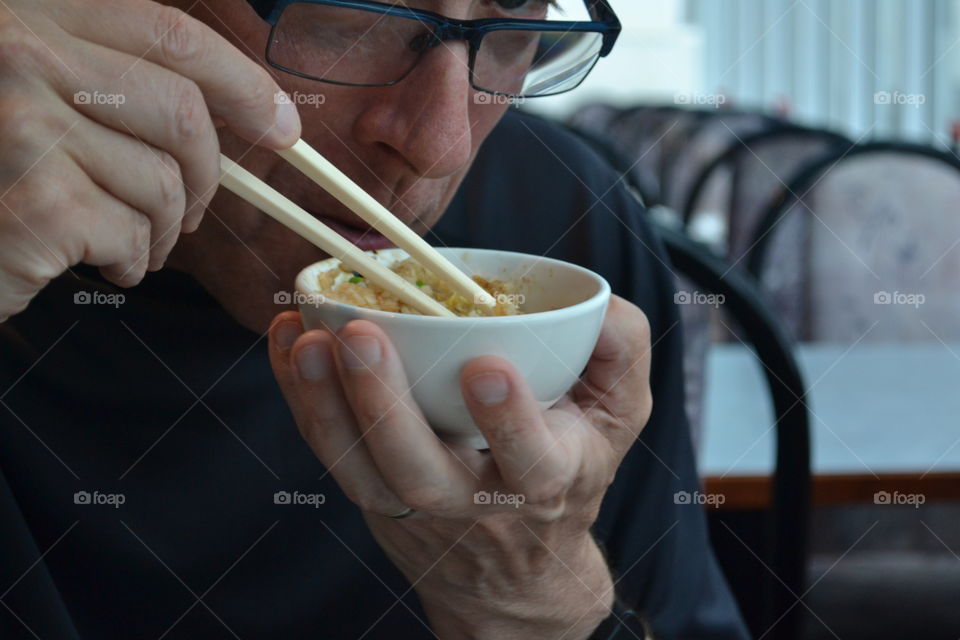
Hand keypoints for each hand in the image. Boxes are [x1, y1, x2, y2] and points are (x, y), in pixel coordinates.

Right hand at [0, 0, 299, 320]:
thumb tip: (256, 114)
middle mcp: (20, 54)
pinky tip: (99, 262)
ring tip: (133, 243)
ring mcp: (22, 126)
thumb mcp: (43, 99)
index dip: (241, 81)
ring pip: (162, 182)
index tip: (281, 123)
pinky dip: (132, 261)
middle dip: (207, 175)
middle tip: (194, 212)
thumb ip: (121, 86)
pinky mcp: (35, 203)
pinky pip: (132, 234)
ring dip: (165, 230)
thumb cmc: (2, 175)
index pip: (169, 34)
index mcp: (31, 16)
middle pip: (181, 111)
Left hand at [269, 295, 652, 638]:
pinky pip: (330, 453)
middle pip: (420, 470)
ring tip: (308, 339)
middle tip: (361, 336)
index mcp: (548, 480)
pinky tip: (290, 343)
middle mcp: (475, 502)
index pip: (532, 462)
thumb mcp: (620, 417)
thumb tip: (598, 304)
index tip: (486, 368)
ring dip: (327, 404)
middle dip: (385, 406)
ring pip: (361, 469)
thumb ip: (622, 354)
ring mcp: (414, 504)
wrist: (516, 567)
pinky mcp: (373, 495)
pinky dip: (303, 400)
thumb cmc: (570, 465)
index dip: (510, 422)